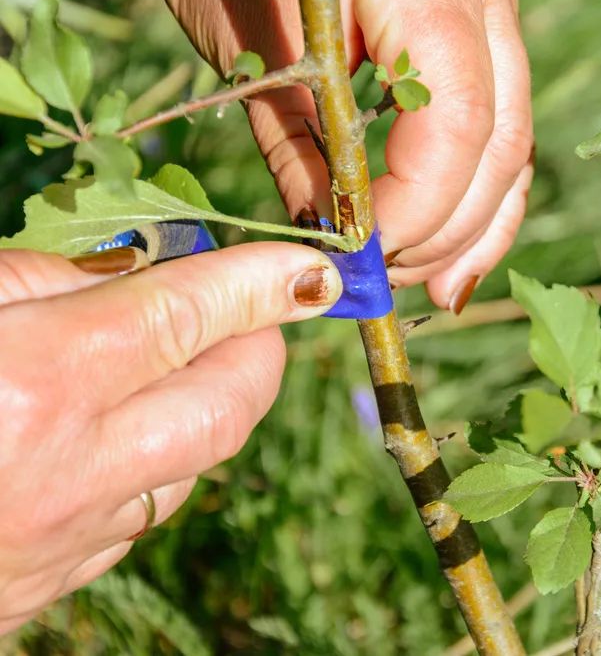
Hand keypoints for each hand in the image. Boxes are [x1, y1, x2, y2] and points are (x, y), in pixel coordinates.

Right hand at [0, 244, 340, 633]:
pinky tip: (121, 434)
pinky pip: (139, 516)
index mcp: (36, 385)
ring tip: (188, 363)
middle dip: (262, 352)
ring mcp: (61, 542)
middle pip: (228, 406)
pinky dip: (152, 465)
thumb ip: (41, 280)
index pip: (192, 317)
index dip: (263, 282)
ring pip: (194, 467)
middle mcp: (68, 473)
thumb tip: (140, 266)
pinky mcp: (45, 586)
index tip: (311, 268)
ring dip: (209, 408)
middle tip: (256, 312)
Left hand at [164, 0, 533, 312]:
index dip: (415, 208)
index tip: (361, 255)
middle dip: (444, 229)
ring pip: (513, 141)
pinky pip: (501, 125)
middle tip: (386, 278)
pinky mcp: (481, 37)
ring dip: (474, 224)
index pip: (454, 124)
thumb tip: (334, 240)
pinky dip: (481, 190)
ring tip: (432, 283)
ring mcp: (492, 14)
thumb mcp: (250, 37)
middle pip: (499, 143)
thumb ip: (300, 143)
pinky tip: (459, 247)